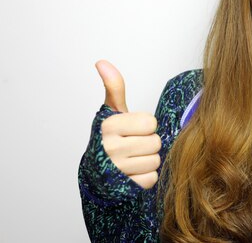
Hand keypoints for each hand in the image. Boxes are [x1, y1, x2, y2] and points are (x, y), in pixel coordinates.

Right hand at [96, 60, 161, 188]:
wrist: (95, 173)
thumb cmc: (109, 138)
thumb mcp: (112, 112)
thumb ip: (114, 88)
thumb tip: (102, 62)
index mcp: (108, 125)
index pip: (150, 122)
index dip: (145, 126)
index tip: (132, 129)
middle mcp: (109, 148)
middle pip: (155, 142)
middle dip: (148, 143)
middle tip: (133, 145)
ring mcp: (117, 170)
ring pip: (155, 160)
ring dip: (148, 160)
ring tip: (132, 159)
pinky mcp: (124, 188)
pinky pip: (152, 178)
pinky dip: (146, 177)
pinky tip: (132, 173)